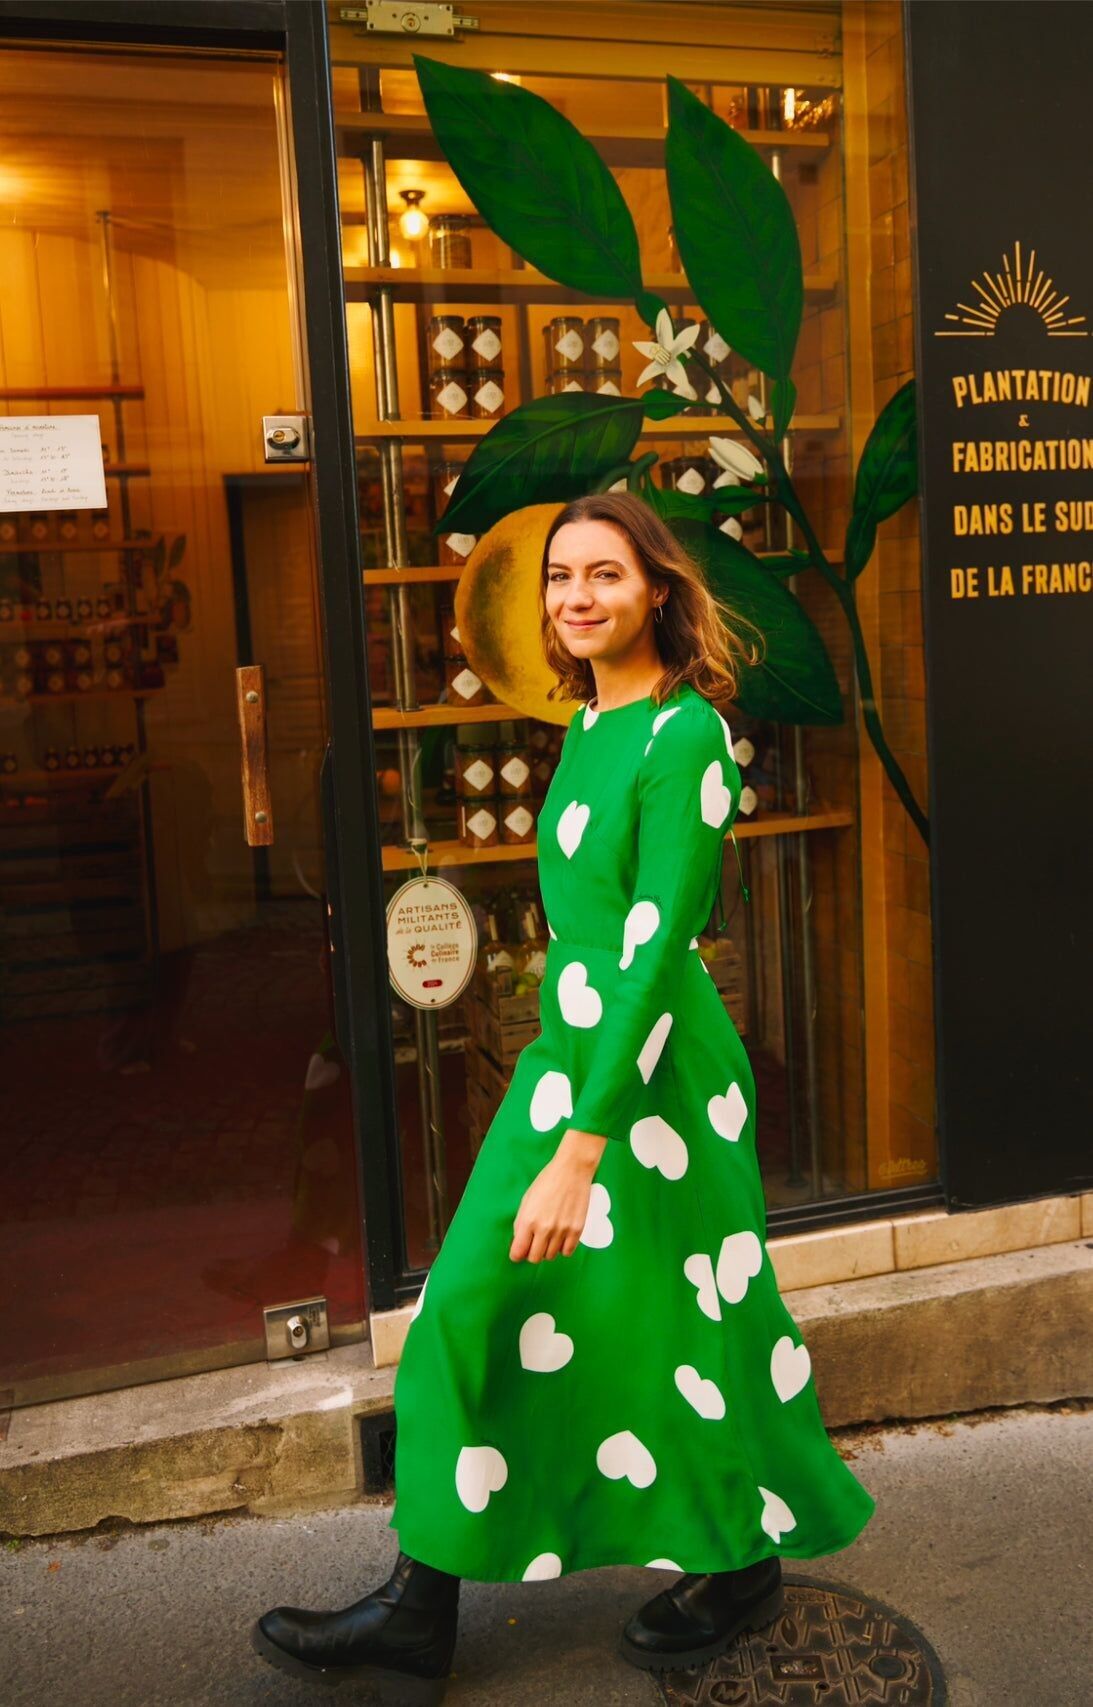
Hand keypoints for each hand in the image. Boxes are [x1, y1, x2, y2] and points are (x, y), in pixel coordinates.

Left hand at [510, 1128, 608, 1262]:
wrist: (572, 1170)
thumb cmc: (547, 1181)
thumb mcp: (526, 1199)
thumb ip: (521, 1222)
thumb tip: (520, 1240)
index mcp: (528, 1220)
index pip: (518, 1252)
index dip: (516, 1255)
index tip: (518, 1253)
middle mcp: (544, 1228)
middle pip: (534, 1258)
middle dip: (531, 1253)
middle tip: (533, 1245)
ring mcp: (562, 1230)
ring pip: (550, 1256)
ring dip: (547, 1250)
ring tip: (548, 1237)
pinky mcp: (577, 1229)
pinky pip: (567, 1251)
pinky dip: (562, 1248)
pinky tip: (560, 1238)